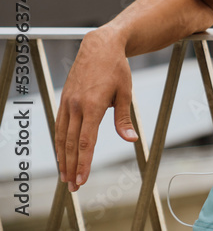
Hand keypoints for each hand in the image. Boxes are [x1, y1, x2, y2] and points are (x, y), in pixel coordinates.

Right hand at [54, 30, 137, 191]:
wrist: (100, 46)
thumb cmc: (117, 69)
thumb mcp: (126, 92)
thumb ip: (124, 119)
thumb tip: (131, 139)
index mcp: (93, 105)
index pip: (86, 141)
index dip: (84, 162)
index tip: (82, 179)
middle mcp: (76, 106)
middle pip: (72, 144)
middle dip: (72, 167)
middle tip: (73, 187)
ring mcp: (68, 103)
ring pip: (62, 136)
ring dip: (63, 158)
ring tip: (66, 176)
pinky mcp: (64, 100)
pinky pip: (60, 125)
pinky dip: (60, 142)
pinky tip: (62, 154)